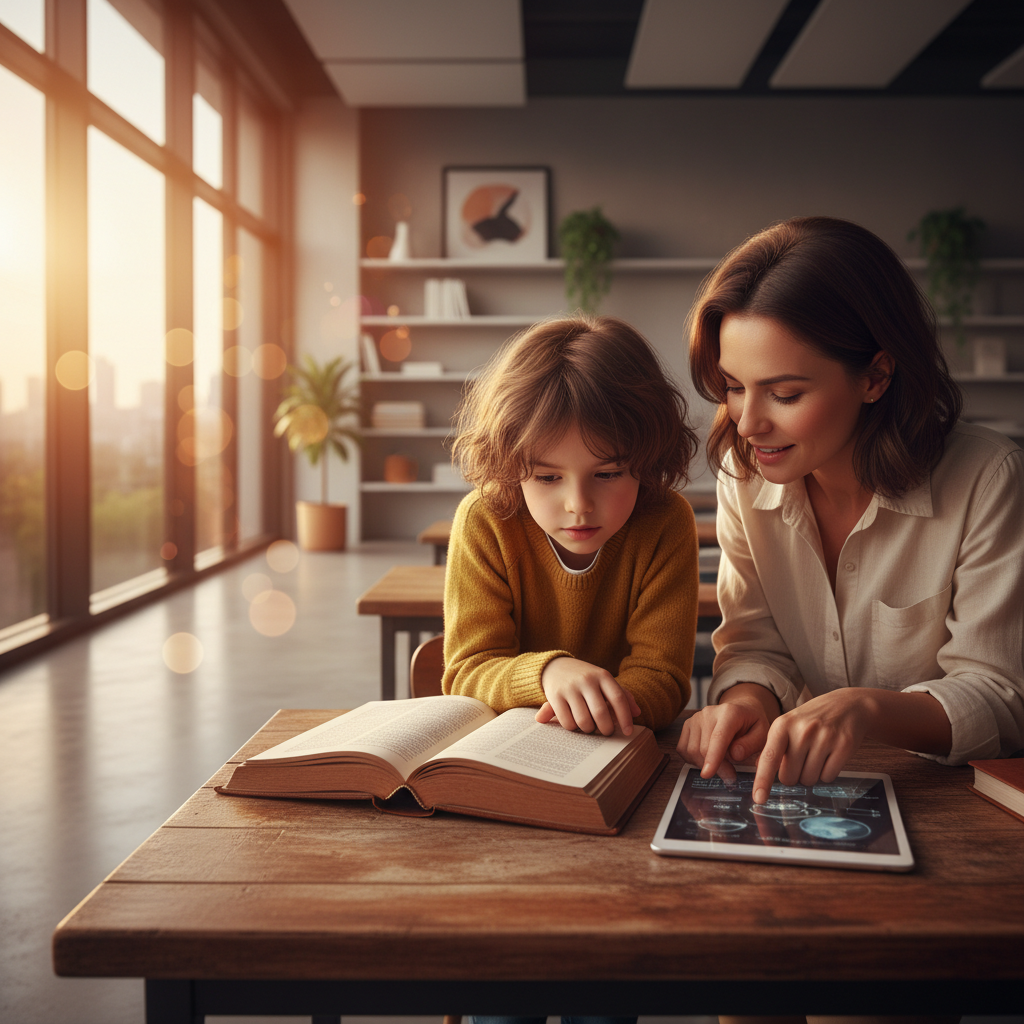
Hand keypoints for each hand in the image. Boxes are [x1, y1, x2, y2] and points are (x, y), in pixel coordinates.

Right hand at [536, 657, 640, 735]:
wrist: (556, 666)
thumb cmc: (587, 679)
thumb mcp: (605, 681)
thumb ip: (623, 695)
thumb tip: (637, 713)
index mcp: (602, 676)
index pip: (618, 698)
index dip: (625, 718)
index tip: (627, 732)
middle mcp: (586, 680)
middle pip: (600, 713)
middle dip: (606, 728)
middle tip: (606, 732)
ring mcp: (570, 688)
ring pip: (583, 721)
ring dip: (589, 730)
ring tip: (589, 726)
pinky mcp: (555, 696)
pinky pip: (567, 722)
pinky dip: (573, 728)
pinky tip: (575, 723)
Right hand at [676, 682, 775, 782]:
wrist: (740, 709)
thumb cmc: (752, 724)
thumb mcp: (762, 734)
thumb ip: (751, 745)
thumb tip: (734, 755)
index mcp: (730, 712)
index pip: (718, 737)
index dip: (712, 757)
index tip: (707, 774)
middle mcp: (709, 713)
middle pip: (703, 748)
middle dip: (716, 769)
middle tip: (730, 777)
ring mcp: (695, 718)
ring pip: (691, 751)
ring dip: (704, 764)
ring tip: (721, 763)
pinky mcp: (687, 724)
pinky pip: (683, 749)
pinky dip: (693, 760)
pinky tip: (708, 758)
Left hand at [750, 688, 874, 803]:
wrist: (847, 705)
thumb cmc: (811, 719)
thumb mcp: (788, 725)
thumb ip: (774, 746)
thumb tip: (761, 769)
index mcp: (782, 725)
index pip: (769, 758)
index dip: (762, 781)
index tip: (758, 799)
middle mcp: (802, 730)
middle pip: (789, 777)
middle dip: (793, 775)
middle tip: (801, 760)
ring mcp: (824, 737)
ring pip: (809, 779)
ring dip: (811, 775)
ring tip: (816, 755)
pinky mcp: (844, 745)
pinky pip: (828, 777)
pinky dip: (827, 773)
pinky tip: (830, 756)